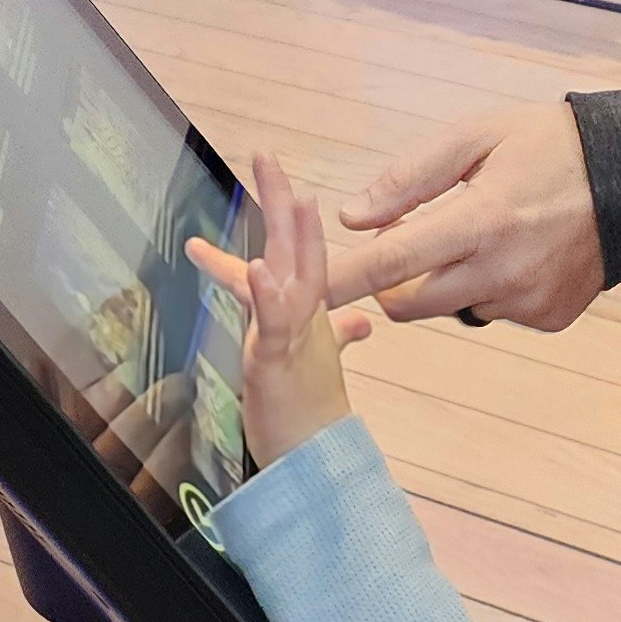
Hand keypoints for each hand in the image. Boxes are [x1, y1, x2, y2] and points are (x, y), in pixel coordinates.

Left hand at [185, 154, 373, 464]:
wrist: (318, 466)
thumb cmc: (310, 414)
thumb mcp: (319, 360)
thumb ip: (339, 332)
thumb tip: (360, 321)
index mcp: (308, 308)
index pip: (296, 252)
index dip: (282, 213)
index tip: (272, 172)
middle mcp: (306, 314)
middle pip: (298, 247)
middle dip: (280, 200)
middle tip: (264, 155)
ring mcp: (295, 335)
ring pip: (298, 277)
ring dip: (292, 236)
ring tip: (288, 193)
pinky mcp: (279, 359)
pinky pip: (274, 322)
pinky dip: (266, 294)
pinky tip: (260, 267)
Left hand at [322, 103, 607, 330]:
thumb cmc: (550, 145)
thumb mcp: (477, 136)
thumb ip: (410, 177)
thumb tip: (353, 216)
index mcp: (479, 220)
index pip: (390, 260)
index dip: (340, 278)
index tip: (302, 292)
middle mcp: (502, 271)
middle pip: (408, 302)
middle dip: (389, 279)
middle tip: (407, 236)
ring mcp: (528, 301)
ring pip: (451, 307)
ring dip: (445, 280)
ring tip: (483, 232)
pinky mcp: (548, 317)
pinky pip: (494, 311)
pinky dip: (490, 288)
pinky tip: (519, 251)